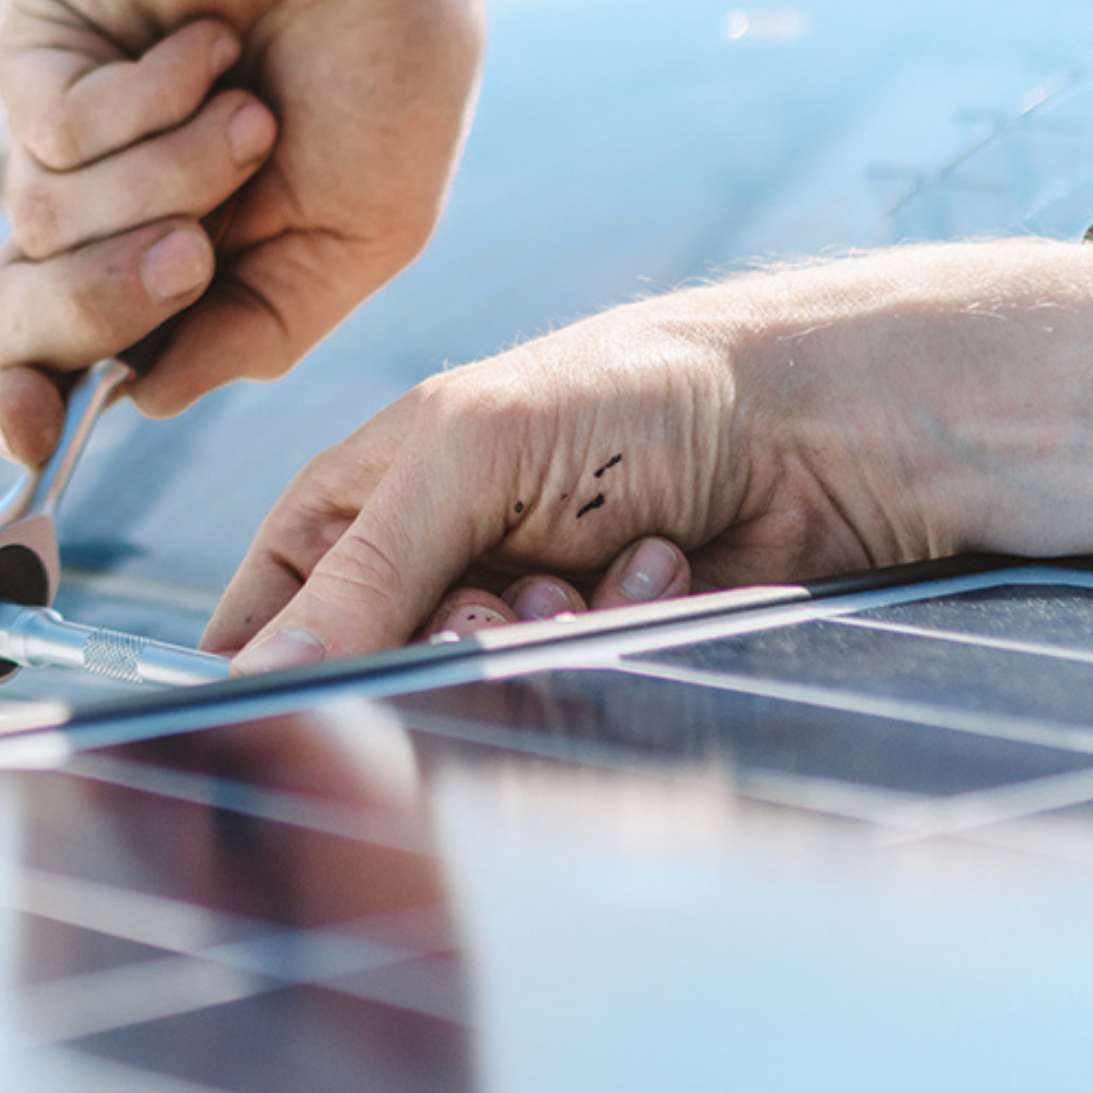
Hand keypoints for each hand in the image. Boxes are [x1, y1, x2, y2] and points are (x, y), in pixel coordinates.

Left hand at [0, 0, 553, 465]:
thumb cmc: (387, 58)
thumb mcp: (362, 232)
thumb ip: (262, 329)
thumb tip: (147, 400)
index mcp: (164, 266)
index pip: (53, 364)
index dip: (24, 412)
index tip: (33, 441)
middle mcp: (97, 207)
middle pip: (11, 317)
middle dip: (100, 307)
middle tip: (193, 258)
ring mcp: (58, 126)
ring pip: (45, 221)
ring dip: (171, 179)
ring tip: (251, 114)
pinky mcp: (38, 49)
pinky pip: (56, 129)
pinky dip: (152, 102)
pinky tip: (210, 47)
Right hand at [204, 240, 1092, 672]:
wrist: (831, 424)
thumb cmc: (639, 390)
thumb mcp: (472, 450)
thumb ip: (363, 567)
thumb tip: (261, 675)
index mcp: (369, 492)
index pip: (272, 599)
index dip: (280, 648)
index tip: (300, 689)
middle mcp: (438, 558)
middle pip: (373, 666)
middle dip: (439, 642)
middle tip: (503, 599)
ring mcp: (525, 613)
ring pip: (478, 696)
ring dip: (539, 644)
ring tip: (600, 575)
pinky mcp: (611, 658)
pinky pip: (572, 703)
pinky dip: (618, 643)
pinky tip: (667, 577)